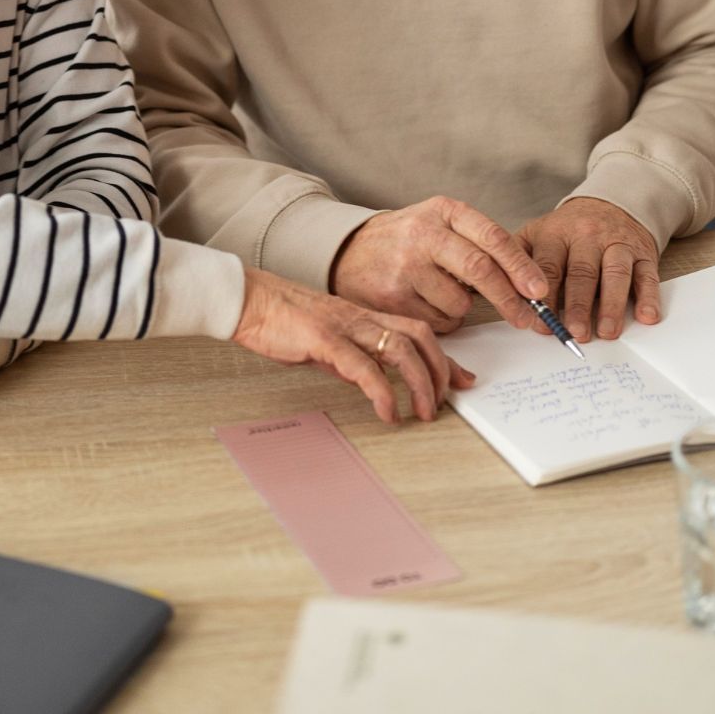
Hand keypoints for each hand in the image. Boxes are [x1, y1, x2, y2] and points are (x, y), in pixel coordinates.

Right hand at [232, 266, 474, 423]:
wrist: (250, 301)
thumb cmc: (283, 320)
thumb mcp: (327, 338)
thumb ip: (351, 355)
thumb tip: (369, 379)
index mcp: (365, 316)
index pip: (418, 331)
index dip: (446, 357)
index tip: (464, 381)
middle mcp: (362, 318)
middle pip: (420, 336)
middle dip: (439, 371)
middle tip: (443, 403)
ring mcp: (345, 326)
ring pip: (400, 348)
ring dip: (419, 383)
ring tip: (422, 413)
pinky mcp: (324, 338)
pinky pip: (362, 365)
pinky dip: (381, 391)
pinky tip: (386, 411)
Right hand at [330, 196, 548, 331]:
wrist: (348, 251)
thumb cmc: (406, 240)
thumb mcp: (440, 224)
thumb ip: (479, 243)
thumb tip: (528, 283)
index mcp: (443, 211)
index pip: (492, 237)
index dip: (520, 267)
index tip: (539, 290)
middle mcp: (423, 234)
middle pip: (479, 269)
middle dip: (508, 298)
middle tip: (525, 317)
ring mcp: (405, 265)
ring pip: (459, 303)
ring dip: (462, 309)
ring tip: (442, 294)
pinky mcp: (392, 296)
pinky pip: (437, 321)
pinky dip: (441, 320)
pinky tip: (423, 302)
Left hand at [514, 198, 660, 342]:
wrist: (612, 202)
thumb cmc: (569, 229)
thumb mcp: (538, 233)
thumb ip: (518, 258)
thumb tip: (493, 289)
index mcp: (555, 233)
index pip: (547, 267)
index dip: (545, 297)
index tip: (541, 324)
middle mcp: (587, 236)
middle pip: (581, 272)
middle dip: (578, 305)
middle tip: (574, 332)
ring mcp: (617, 243)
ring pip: (615, 273)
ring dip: (612, 305)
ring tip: (607, 332)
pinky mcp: (643, 252)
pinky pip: (647, 275)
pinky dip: (648, 297)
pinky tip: (646, 316)